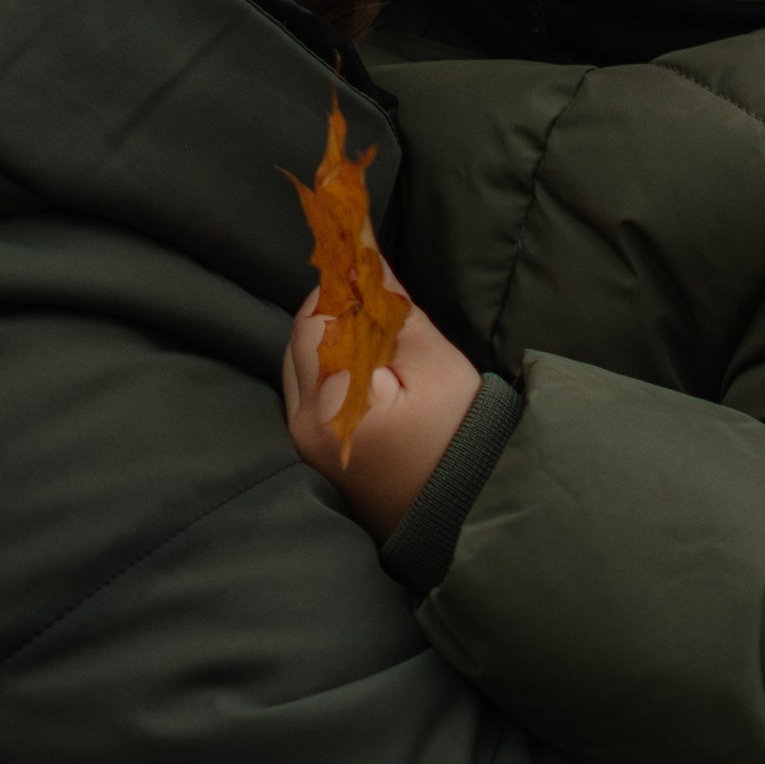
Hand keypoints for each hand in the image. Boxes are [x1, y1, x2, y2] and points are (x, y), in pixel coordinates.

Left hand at [283, 277, 482, 543]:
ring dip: (330, 343)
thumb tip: (362, 250)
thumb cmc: (459, 438)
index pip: (312, 318)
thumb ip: (390, 306)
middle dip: (334, 314)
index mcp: (329, 404)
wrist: (465, 514)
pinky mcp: (310, 454)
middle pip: (299, 339)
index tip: (364, 260)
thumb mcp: (434, 363)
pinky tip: (370, 374)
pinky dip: (330, 372)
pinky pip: (307, 393)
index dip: (339, 284)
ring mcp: (301, 445)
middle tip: (380, 307)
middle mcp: (301, 426)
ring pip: (300, 365)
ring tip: (380, 346)